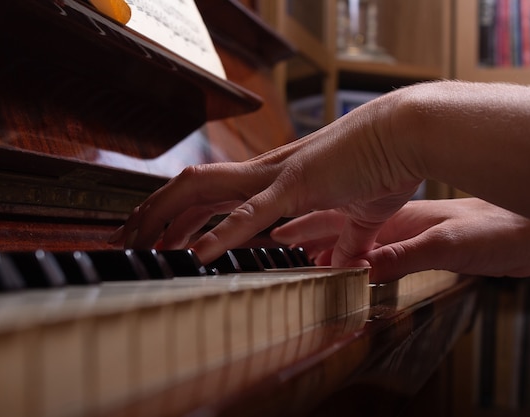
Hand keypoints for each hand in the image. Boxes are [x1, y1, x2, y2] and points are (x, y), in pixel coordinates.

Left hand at [110, 95, 421, 264]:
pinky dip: (222, 233)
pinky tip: (197, 255)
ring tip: (139, 244)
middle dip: (152, 214)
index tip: (154, 237)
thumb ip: (343, 242)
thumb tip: (342, 266)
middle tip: (124, 239)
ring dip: (167, 217)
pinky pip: (252, 212)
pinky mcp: (297, 185)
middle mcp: (261, 174)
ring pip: (203, 191)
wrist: (405, 134)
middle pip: (188, 190)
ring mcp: (274, 177)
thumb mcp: (357, 215)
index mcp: (270, 179)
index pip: (207, 195)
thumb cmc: (380, 165)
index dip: (175, 214)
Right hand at [272, 198, 529, 281]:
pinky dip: (352, 255)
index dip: (306, 228)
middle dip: (306, 231)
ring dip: (326, 245)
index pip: (339, 221)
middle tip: (275, 238)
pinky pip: (373, 246)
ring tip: (302, 254)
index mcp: (396, 216)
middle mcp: (394, 219)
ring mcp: (404, 229)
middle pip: (338, 224)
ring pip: (353, 235)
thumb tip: (362, 271)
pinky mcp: (417, 241)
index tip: (276, 232)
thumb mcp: (449, 245)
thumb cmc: (497, 232)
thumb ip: (404, 257)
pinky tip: (345, 260)